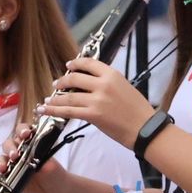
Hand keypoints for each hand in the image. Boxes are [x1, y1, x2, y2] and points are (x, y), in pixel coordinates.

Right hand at [0, 124, 69, 192]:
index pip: (23, 132)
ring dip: (0, 161)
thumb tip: (31, 159)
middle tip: (15, 156)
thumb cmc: (55, 175)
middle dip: (10, 148)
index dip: (22, 130)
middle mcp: (20, 152)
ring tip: (3, 168)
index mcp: (32, 144)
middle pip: (9, 144)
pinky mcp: (7, 178)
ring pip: (1, 158)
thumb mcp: (51, 166)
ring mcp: (12, 165)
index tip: (26, 134)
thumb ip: (41, 161)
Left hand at [37, 56, 155, 148]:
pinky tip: (46, 110)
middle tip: (56, 84)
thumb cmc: (139, 110)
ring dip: (55, 98)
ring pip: (68, 97)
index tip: (68, 66)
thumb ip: (108, 83)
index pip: (89, 63)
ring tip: (47, 100)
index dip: (75, 63)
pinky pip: (68, 111)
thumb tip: (91, 83)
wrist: (145, 129)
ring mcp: (97, 100)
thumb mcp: (125, 87)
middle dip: (62, 81)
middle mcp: (103, 84)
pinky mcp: (92, 115)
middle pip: (75, 78)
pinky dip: (54, 110)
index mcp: (113, 74)